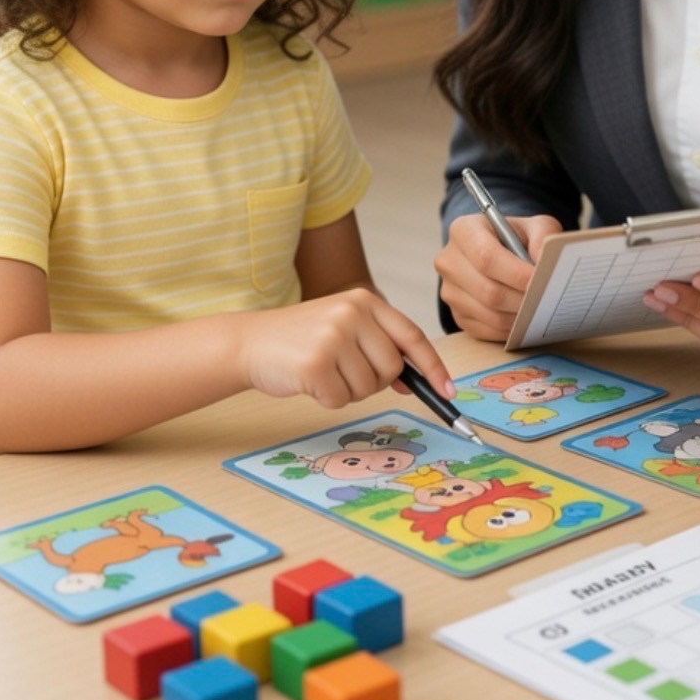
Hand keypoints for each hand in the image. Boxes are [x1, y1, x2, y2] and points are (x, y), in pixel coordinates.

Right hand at [239, 287, 454, 410]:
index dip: (433, 367)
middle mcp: (351, 312)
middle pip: (392, 368)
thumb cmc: (302, 340)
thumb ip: (379, 346)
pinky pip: (341, 399)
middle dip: (374, 382)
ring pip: (368, 388)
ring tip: (323, 372)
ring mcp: (333, 335)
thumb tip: (417, 381)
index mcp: (365, 301)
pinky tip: (309, 381)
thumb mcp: (345, 328)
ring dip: (347, 391)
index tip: (449, 392)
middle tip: (345, 373)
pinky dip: (328, 399)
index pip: (412, 336)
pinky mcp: (315, 363)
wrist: (250, 342)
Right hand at [434, 213, 562, 340]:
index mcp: (463, 230)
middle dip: (521, 299)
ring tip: (539, 308)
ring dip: (518, 316)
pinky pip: (487, 330)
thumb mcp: (535, 226)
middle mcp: (449, 261)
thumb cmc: (518, 238)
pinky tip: (524, 317)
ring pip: (489, 314)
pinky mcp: (457, 315)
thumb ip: (543, 236)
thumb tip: (543, 261)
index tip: (539, 281)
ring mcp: (449, 291)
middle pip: (487, 291)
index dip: (515, 273)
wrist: (502, 252)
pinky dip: (510, 328)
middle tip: (545, 299)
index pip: (486, 257)